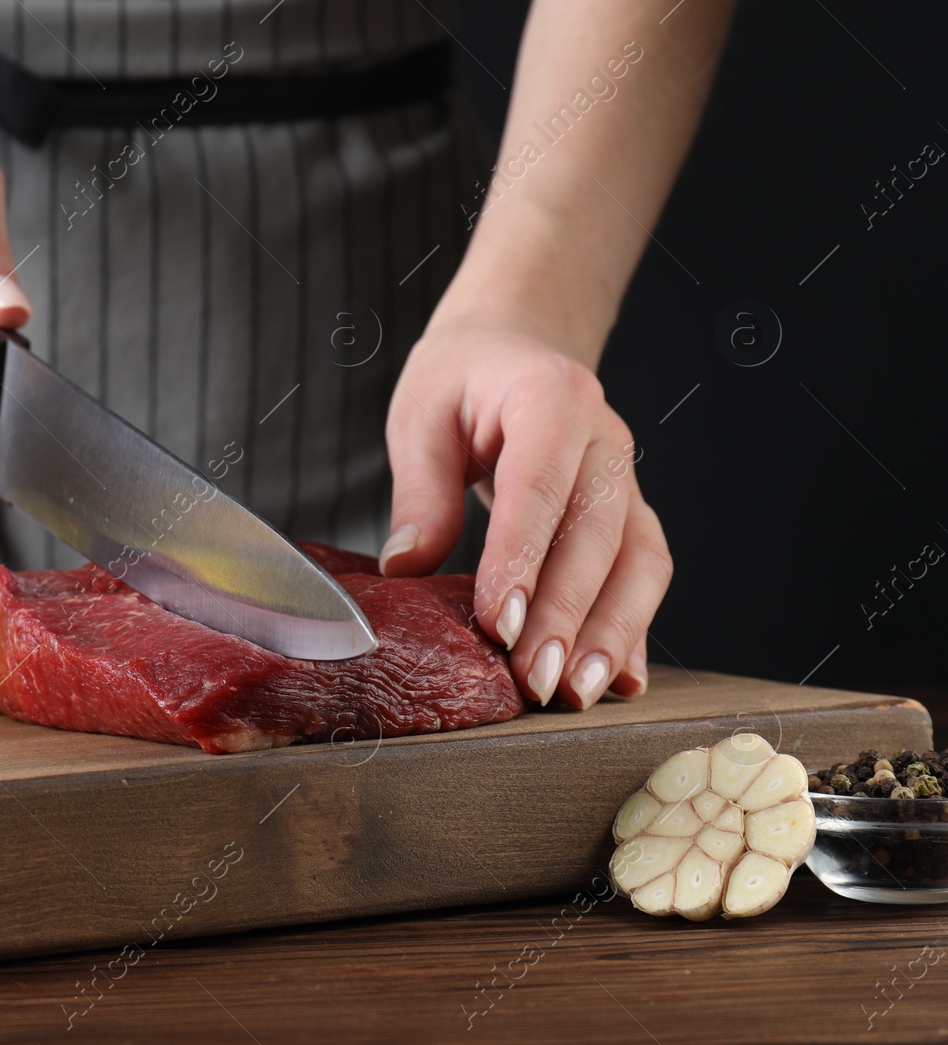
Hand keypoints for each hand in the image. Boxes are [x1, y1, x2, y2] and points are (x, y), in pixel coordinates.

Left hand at [380, 316, 672, 708]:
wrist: (513, 346)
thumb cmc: (462, 380)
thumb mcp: (421, 416)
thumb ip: (420, 492)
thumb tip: (405, 569)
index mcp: (550, 398)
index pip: (538, 487)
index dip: (521, 559)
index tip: (497, 623)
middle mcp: (604, 438)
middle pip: (595, 535)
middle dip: (566, 615)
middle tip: (533, 679)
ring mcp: (626, 477)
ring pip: (638, 560)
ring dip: (612, 633)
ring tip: (577, 693)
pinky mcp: (631, 511)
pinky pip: (645, 570)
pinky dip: (634, 627)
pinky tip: (619, 680)